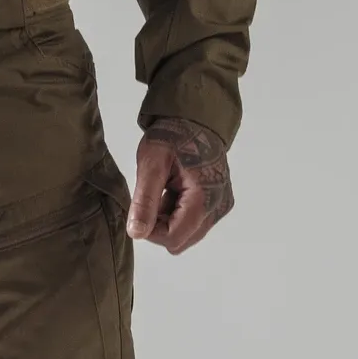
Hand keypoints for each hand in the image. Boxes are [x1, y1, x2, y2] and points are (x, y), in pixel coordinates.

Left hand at [126, 118, 234, 254]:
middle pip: (180, 240)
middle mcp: (218, 206)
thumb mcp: (151, 164)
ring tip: (164, 191)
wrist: (196, 119)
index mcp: (204, 197)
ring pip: (186, 234)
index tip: (140, 209)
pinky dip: (178, 215)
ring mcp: (221, 206)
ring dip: (168, 220)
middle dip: (159, 226)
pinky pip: (194, 224)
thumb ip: (144, 201)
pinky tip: (172, 192)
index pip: (173, 238)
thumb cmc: (174, 136)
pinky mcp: (219, 204)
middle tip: (152, 197)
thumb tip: (136, 233)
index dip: (151, 231)